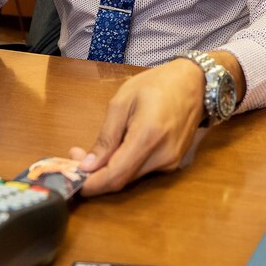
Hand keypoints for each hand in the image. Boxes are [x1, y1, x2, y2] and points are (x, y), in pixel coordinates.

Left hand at [69, 58, 203, 195]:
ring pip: (131, 178)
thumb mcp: (122, 102)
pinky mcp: (173, 163)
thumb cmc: (156, 84)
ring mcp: (171, 162)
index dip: (91, 183)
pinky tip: (118, 148)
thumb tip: (88, 165)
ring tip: (94, 150)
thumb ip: (106, 136)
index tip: (71, 178)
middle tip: (77, 155)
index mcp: (148, 136)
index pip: (115, 175)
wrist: (194, 83)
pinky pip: (142, 171)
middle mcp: (163, 156)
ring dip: (109, 170)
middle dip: (96, 175)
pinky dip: (125, 165)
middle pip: (122, 181)